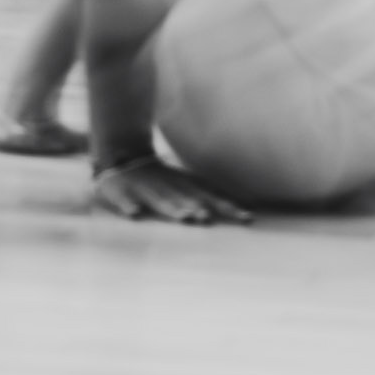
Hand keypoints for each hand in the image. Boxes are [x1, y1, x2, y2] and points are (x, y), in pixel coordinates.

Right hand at [92, 154, 251, 224]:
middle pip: (187, 197)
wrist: (124, 157)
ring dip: (173, 208)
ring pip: (160, 199)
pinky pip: (125, 200)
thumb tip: (252, 207)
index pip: (211, 193)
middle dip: (199, 207)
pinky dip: (129, 206)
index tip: (246, 218)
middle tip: (209, 218)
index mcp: (186, 185)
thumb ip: (216, 195)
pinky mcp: (123, 192)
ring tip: (184, 218)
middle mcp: (169, 186)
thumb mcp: (191, 183)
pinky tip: (134, 214)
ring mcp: (146, 189)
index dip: (227, 204)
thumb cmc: (165, 179)